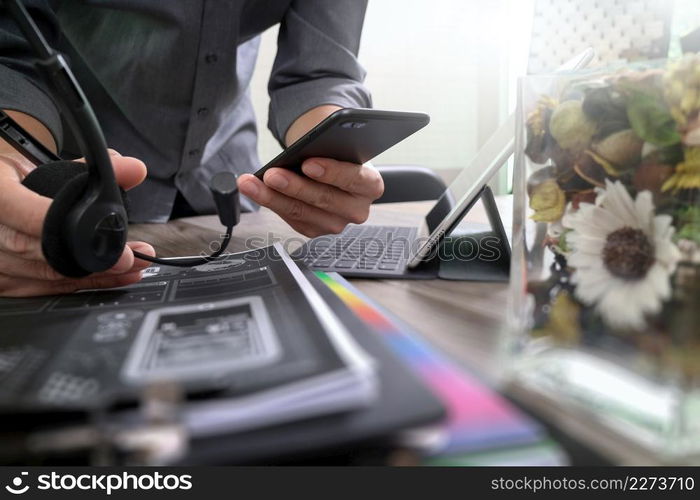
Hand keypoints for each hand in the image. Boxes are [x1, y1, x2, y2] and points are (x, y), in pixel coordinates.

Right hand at [0, 150, 154, 296]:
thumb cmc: (12, 178)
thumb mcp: (40, 163)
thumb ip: (88, 167)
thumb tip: (134, 170)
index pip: (28, 215)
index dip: (67, 228)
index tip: (105, 233)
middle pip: (43, 253)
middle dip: (94, 259)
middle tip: (131, 258)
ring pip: (47, 276)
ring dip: (96, 275)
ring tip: (133, 266)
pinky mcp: (2, 281)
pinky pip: (44, 290)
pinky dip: (81, 284)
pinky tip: (112, 279)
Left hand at [237, 158, 383, 236]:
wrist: (334, 170)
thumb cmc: (338, 156)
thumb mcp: (341, 147)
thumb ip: (329, 147)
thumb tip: (302, 150)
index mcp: (371, 185)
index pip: (355, 179)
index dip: (332, 172)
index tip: (308, 163)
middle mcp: (357, 209)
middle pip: (324, 199)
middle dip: (294, 186)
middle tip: (271, 174)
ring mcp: (336, 223)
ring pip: (301, 212)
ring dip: (272, 197)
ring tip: (251, 183)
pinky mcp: (315, 230)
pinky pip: (290, 218)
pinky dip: (270, 202)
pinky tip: (254, 190)